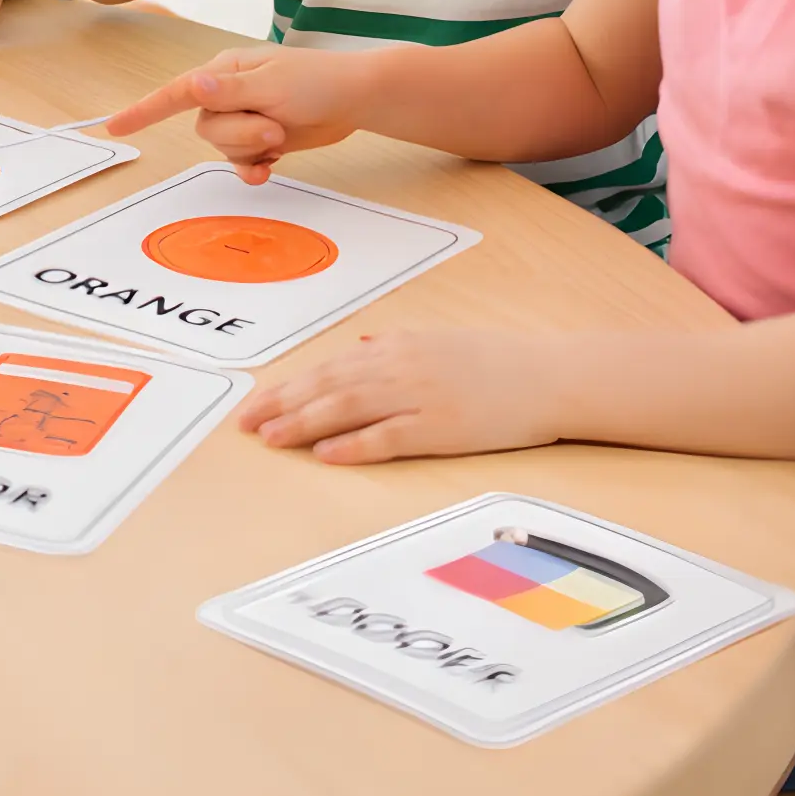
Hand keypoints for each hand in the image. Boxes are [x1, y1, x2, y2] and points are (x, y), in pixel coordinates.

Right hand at [106, 43, 369, 179]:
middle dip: (240, 135)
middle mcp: (227, 94)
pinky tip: (272, 165)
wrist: (356, 99)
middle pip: (206, 129)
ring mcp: (243, 116)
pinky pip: (241, 162)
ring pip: (224, 148)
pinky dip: (255, 167)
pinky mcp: (261, 137)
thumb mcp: (273, 85)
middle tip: (275, 127)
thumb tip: (192, 85)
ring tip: (283, 133)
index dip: (143, 110)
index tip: (112, 126)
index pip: (174, 93)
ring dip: (253, 148)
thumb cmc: (317, 81)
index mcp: (223, 72)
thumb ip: (231, 91)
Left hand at [243, 330, 565, 465]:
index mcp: (395, 346)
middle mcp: (399, 365)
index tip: (255, 403)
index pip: (327, 368)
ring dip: (304, 422)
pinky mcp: (441, 426)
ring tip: (271, 437)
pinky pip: (388, 436)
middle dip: (281, 404)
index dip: (287, 387)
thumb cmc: (496, 362)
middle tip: (246, 424)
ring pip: (347, 408)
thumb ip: (395, 345)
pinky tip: (326, 453)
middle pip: (327, 386)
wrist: (549, 375)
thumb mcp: (437, 342)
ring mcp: (419, 396)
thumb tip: (360, 344)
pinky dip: (354, 444)